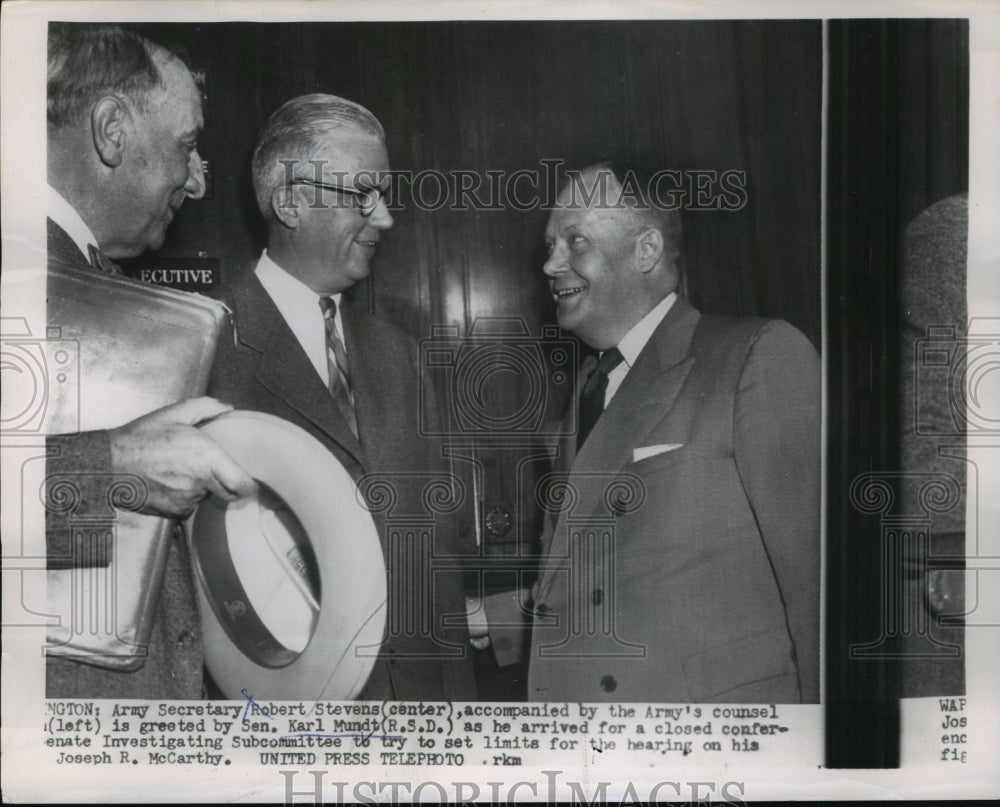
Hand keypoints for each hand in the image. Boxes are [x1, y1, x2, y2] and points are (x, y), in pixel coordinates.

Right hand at [109, 397, 256, 516]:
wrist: (108, 464)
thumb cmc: (142, 438)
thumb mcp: (174, 414)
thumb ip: (207, 408)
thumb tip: (228, 408)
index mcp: (207, 459)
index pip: (242, 485)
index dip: (249, 486)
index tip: (250, 482)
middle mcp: (200, 483)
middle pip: (228, 494)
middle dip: (227, 485)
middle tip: (219, 473)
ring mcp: (186, 500)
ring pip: (207, 498)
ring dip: (202, 488)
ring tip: (184, 471)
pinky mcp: (173, 512)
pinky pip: (189, 506)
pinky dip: (185, 497)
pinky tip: (172, 482)